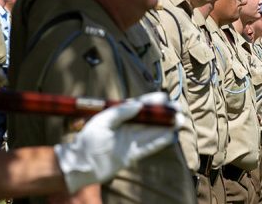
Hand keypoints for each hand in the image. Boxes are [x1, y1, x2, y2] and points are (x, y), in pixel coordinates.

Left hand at [53, 92, 180, 192]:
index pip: (138, 106)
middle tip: (178, 110)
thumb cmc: (88, 139)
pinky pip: (149, 147)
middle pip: (148, 119)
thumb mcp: (102, 121)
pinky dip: (160, 142)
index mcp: (118, 116)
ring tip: (179, 122)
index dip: (152, 102)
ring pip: (152, 132)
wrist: (82, 163)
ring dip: (165, 128)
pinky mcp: (132, 154)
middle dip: (163, 114)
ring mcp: (130, 141)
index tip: (164, 98)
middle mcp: (126, 127)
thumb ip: (120, 112)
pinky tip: (171, 136)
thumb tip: (138, 104)